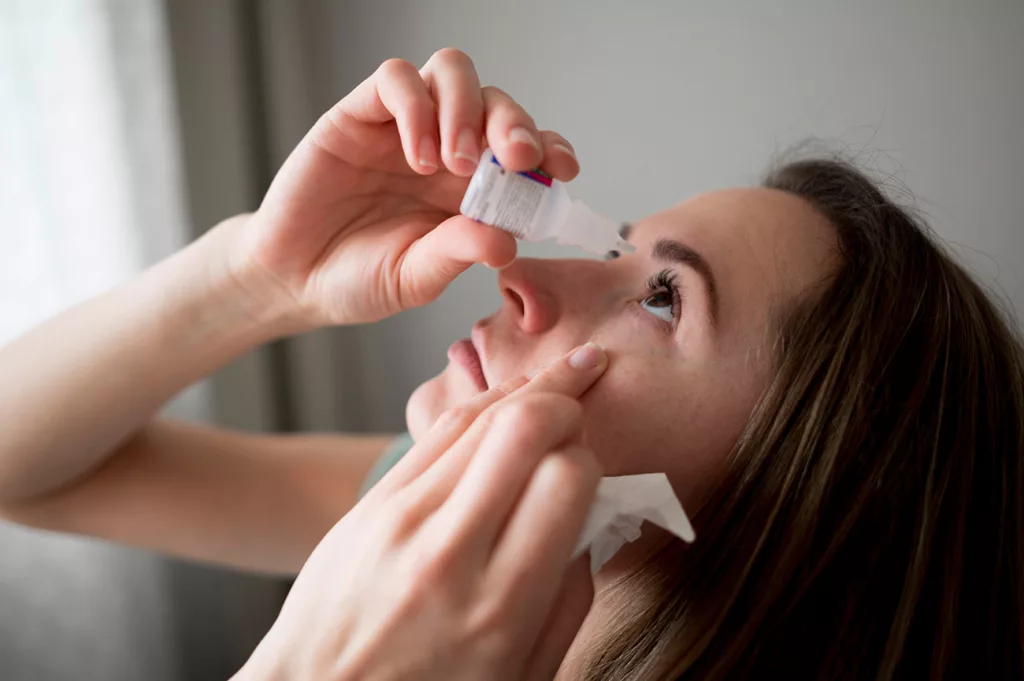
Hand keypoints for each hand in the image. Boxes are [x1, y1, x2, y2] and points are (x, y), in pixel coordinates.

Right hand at [230, 48, 579, 328]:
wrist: (292, 280)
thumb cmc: (360, 279)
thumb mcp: (417, 277)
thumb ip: (457, 254)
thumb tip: (506, 241)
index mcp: (472, 189)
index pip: (524, 149)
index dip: (550, 148)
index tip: (562, 168)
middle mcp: (443, 149)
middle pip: (496, 102)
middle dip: (515, 124)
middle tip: (516, 160)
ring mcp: (402, 128)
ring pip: (452, 73)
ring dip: (467, 109)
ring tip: (458, 163)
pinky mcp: (358, 115)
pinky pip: (396, 80)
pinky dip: (416, 107)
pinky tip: (416, 155)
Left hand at [237, 344, 608, 680]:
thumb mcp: (522, 676)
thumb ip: (570, 599)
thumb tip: (590, 519)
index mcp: (500, 606)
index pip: (565, 479)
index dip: (589, 460)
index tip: (588, 469)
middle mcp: (448, 553)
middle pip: (521, 427)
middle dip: (563, 399)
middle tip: (580, 401)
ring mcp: (401, 520)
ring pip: (475, 416)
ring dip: (523, 391)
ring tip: (553, 384)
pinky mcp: (372, 502)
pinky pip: (435, 432)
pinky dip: (477, 409)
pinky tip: (502, 405)